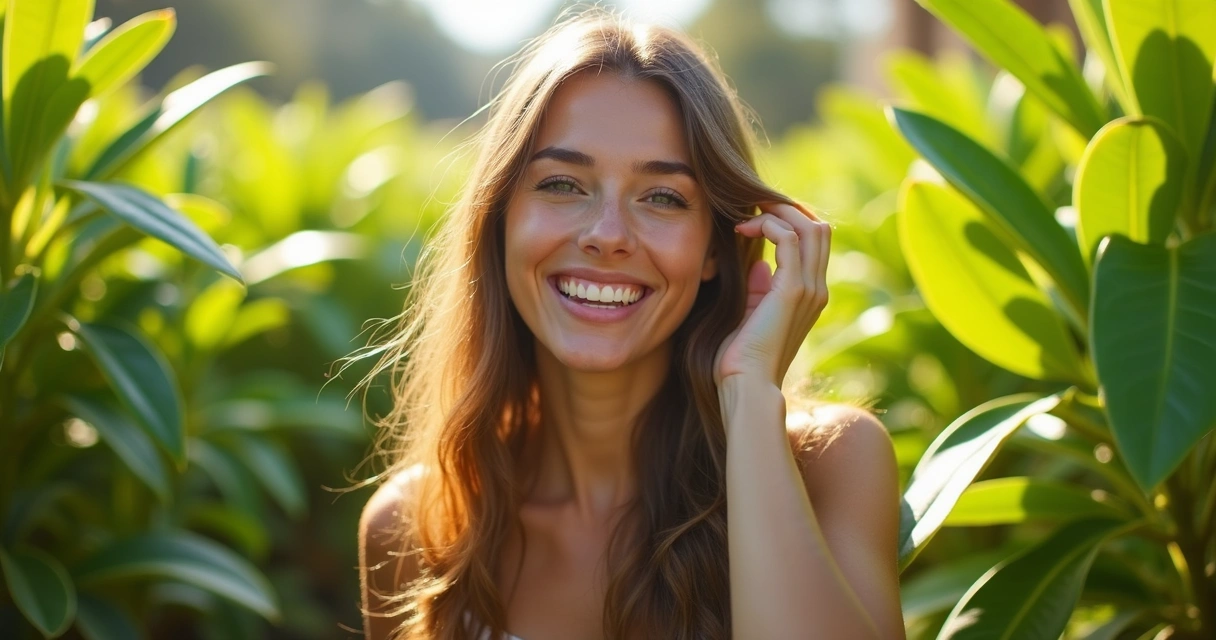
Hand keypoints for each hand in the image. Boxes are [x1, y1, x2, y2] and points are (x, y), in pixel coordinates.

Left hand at [714, 201, 829, 387]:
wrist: (746, 384)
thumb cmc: (741, 357)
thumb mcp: (752, 314)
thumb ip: (760, 288)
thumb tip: (759, 264)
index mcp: (811, 295)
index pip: (814, 242)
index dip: (789, 221)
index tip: (755, 219)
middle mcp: (817, 289)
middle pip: (818, 227)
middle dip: (785, 209)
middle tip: (752, 207)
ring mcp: (809, 289)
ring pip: (809, 227)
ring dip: (777, 213)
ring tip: (747, 216)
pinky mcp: (792, 290)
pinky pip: (789, 239)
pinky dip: (768, 225)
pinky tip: (744, 230)